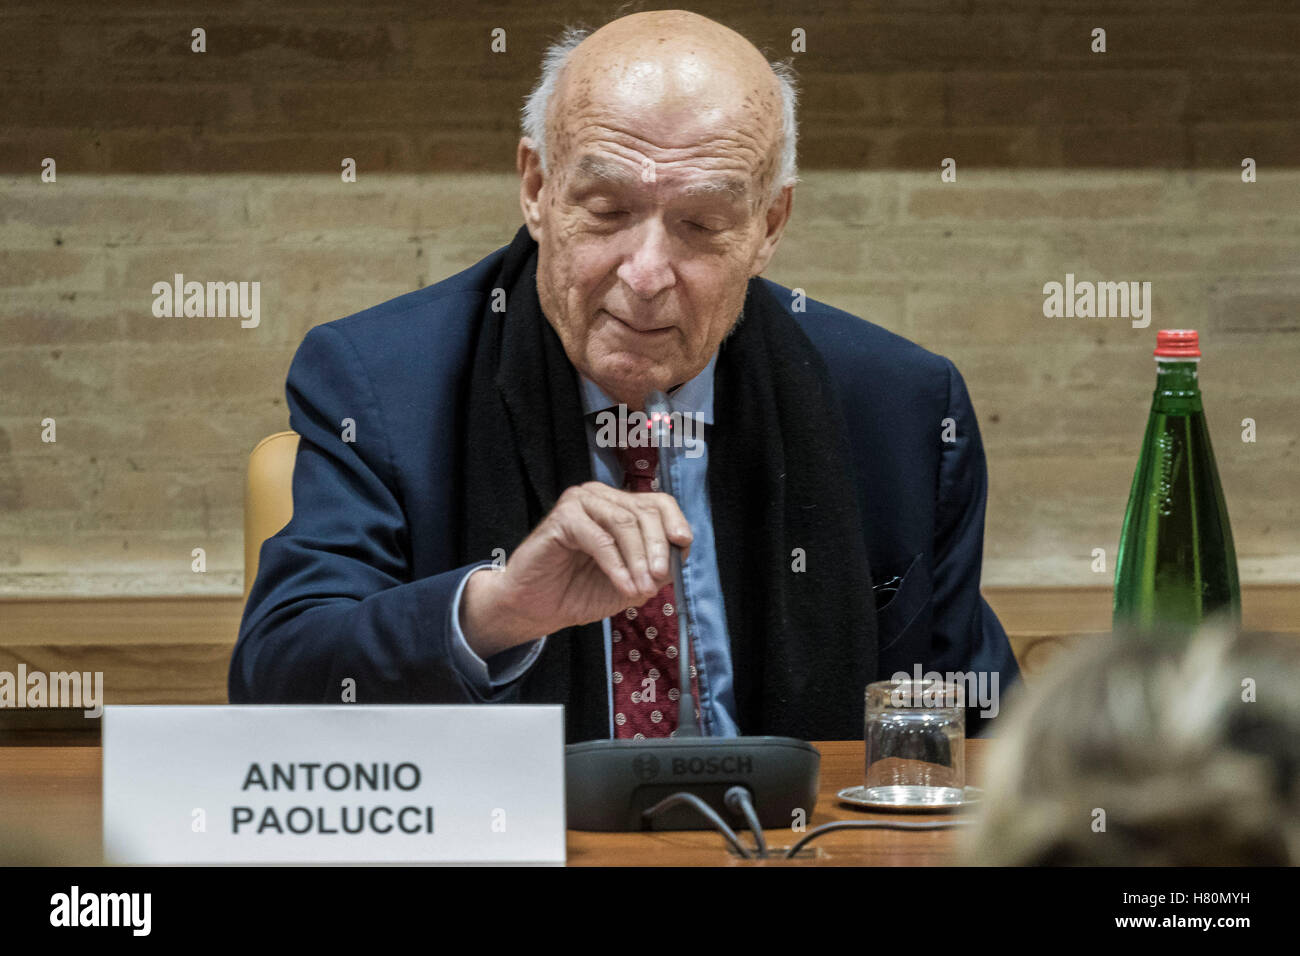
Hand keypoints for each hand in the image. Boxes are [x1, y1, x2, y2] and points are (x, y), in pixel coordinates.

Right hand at [460, 482, 691, 657]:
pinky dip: (616, 565)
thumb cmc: (580, 591)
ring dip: (638, 560)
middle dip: (657, 548)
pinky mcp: (562, 518)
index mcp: (620, 506)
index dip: (675, 521)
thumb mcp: (631, 582)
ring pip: (624, 523)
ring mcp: (580, 502)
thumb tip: (680, 553)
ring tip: (640, 589)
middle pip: (644, 511)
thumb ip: (657, 567)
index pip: (658, 502)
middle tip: (658, 579)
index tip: (684, 545)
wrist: (537, 608)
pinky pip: (600, 539)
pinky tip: (623, 586)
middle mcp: (601, 497)